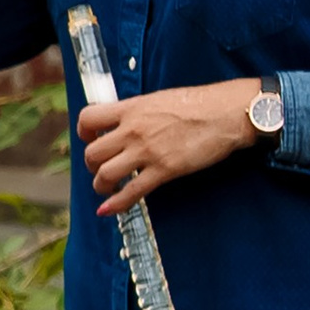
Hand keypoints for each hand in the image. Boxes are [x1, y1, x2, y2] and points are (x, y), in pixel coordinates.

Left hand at [79, 79, 259, 218]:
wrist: (226, 113)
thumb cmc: (200, 103)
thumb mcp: (160, 99)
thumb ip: (139, 112)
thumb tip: (128, 123)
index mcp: (132, 108)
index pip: (88, 118)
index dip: (83, 132)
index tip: (90, 139)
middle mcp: (133, 129)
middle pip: (92, 152)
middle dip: (92, 165)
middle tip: (101, 168)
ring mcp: (146, 151)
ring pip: (105, 174)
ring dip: (101, 185)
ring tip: (106, 188)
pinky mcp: (163, 170)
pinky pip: (131, 192)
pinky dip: (116, 204)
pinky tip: (109, 210)